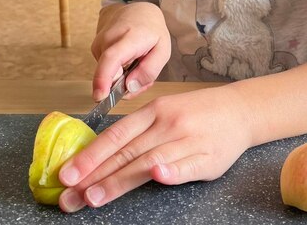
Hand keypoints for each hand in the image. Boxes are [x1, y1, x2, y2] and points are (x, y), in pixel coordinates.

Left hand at [58, 86, 252, 211]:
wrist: (239, 110)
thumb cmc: (197, 113)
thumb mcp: (166, 110)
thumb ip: (139, 130)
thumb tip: (101, 154)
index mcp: (156, 110)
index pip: (117, 135)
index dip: (91, 155)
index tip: (67, 174)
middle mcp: (170, 124)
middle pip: (128, 152)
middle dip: (95, 176)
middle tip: (70, 197)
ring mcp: (189, 141)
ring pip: (150, 161)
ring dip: (120, 180)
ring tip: (95, 197)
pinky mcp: (208, 158)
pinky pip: (187, 166)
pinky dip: (172, 172)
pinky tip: (158, 176)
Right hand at [91, 2, 170, 100]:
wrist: (138, 12)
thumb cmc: (152, 31)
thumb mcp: (163, 50)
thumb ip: (149, 71)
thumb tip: (130, 87)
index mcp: (129, 38)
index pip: (111, 58)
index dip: (103, 79)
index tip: (100, 96)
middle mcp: (109, 39)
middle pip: (110, 74)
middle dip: (126, 86)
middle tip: (144, 80)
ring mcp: (99, 43)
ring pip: (109, 75)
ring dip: (124, 78)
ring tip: (138, 64)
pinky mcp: (95, 49)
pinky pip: (106, 70)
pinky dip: (119, 72)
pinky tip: (129, 61)